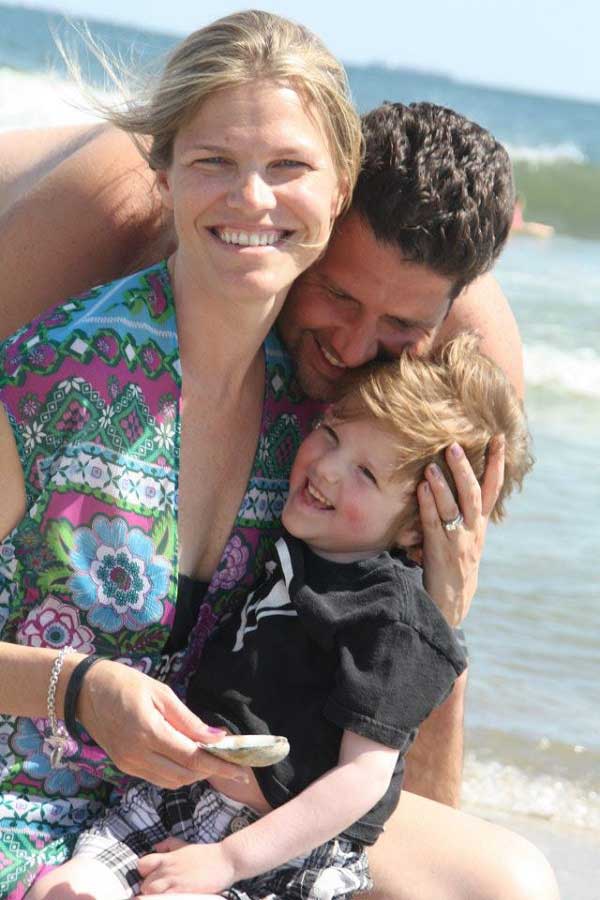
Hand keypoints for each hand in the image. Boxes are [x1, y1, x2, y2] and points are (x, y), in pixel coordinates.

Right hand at [79, 660, 246, 787]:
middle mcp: (137, 754)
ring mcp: (128, 764)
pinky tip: (189, 761)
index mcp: (148, 732)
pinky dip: (176, 774)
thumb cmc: (126, 683)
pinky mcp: (124, 766)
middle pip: (184, 775)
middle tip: (232, 765)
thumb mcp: (162, 693)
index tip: (240, 770)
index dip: (218, 765)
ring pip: (171, 781)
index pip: (191, 757)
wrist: (85, 691)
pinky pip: (157, 778)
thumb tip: (218, 737)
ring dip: (194, 775)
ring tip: (213, 762)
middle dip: (210, 772)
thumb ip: (189, 720)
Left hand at [138, 837, 235, 894]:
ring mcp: (175, 881)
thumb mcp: (186, 845)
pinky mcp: (182, 891)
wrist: (225, 860)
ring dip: (152, 895)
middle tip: (158, 890)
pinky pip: (163, 898)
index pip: (143, 864)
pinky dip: (161, 899)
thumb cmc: (207, 854)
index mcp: (169, 857)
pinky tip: (167, 898)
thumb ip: (170, 845)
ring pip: (150, 891)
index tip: (148, 876)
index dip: (143, 872)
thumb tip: (156, 846)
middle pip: (145, 882)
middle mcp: (169, 869)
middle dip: (148, 888)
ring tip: (161, 896)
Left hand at [418, 435, 504, 625]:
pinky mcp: (441, 551)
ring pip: (453, 507)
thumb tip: (440, 484)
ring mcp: (458, 540)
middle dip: (465, 468)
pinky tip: (421, 489)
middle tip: (454, 446)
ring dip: (442, 485)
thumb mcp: (462, 538)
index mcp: (479, 524)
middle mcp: (473, 530)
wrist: (451, 604)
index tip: (497, 438)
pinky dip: (427, 505)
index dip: (496, 463)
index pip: (491, 488)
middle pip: (473, 493)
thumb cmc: (451, 566)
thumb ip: (456, 515)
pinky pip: (434, 524)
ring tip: (432, 465)